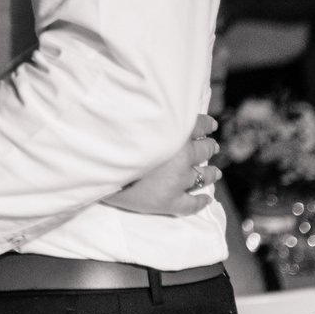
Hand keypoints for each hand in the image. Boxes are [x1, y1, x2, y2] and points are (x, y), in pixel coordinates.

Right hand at [105, 114, 220, 215]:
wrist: (99, 167)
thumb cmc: (112, 140)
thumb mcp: (134, 120)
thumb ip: (152, 117)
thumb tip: (162, 109)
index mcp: (175, 132)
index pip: (198, 125)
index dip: (206, 125)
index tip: (211, 126)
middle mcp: (182, 155)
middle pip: (203, 150)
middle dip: (209, 148)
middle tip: (212, 147)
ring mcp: (178, 180)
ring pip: (202, 176)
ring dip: (210, 173)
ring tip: (215, 172)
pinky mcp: (169, 201)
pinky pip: (191, 204)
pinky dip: (201, 201)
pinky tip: (206, 199)